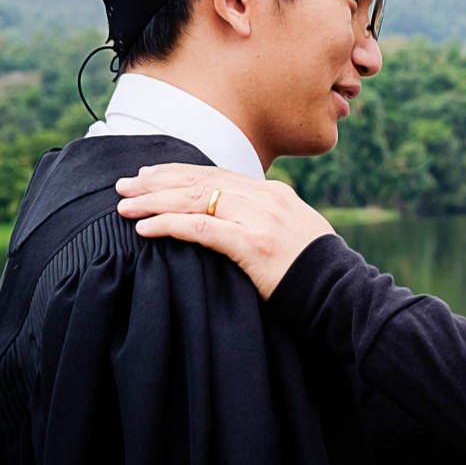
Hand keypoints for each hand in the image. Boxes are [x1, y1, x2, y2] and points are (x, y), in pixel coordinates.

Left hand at [115, 163, 333, 298]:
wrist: (342, 291)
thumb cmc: (314, 270)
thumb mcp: (292, 232)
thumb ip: (264, 219)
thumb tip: (234, 220)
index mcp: (274, 193)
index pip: (216, 174)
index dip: (178, 173)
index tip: (149, 175)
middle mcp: (265, 198)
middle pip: (200, 181)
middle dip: (157, 182)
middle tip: (124, 186)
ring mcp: (259, 218)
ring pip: (195, 200)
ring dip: (154, 202)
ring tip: (124, 207)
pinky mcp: (252, 244)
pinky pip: (201, 229)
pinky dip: (169, 225)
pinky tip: (145, 228)